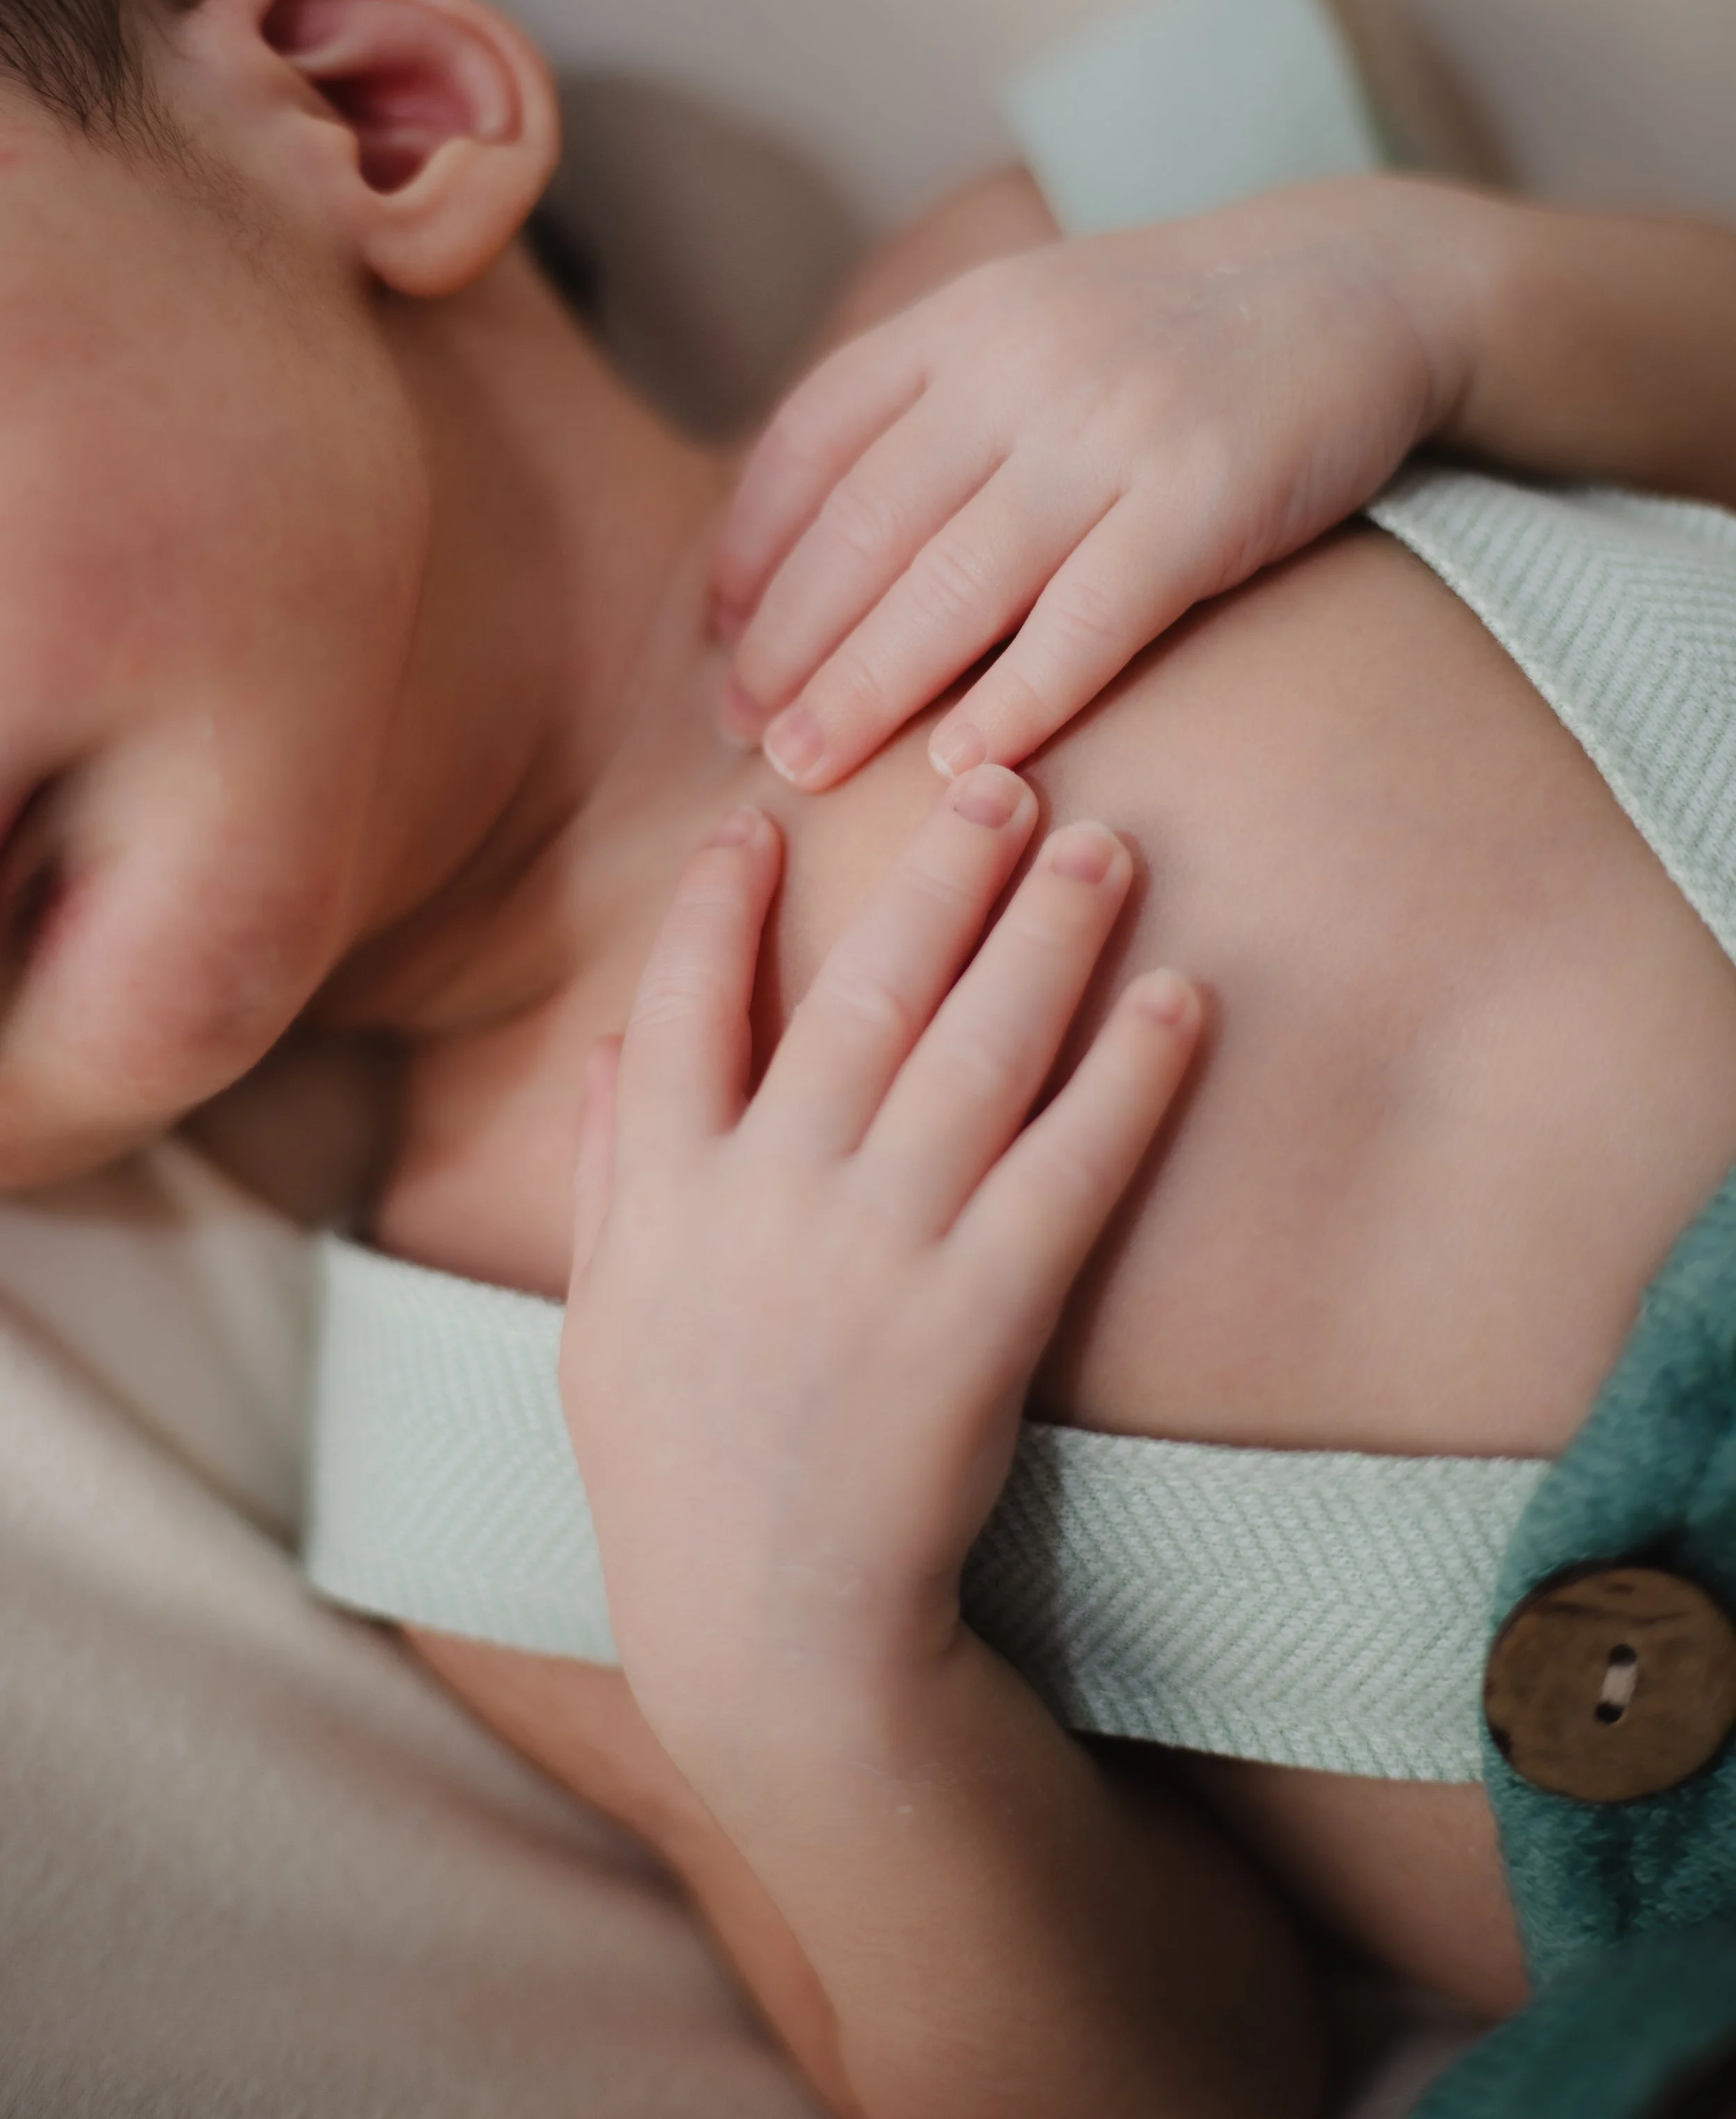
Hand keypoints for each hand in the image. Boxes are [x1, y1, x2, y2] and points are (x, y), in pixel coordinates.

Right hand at [559, 768, 1197, 1773]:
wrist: (769, 1642)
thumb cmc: (678, 1477)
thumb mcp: (601, 1324)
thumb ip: (610, 1173)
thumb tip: (616, 1043)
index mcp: (667, 1193)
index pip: (688, 1004)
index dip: (724, 903)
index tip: (765, 816)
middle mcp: (768, 1198)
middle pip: (862, 991)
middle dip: (936, 873)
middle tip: (1000, 774)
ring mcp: (877, 1252)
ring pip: (974, 1051)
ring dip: (1044, 935)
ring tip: (1103, 845)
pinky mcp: (981, 1317)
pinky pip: (1068, 1167)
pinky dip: (1126, 1076)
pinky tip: (1179, 1000)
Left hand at [711, 179, 1490, 789]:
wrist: (1364, 281)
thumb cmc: (1175, 338)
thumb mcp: (1031, 326)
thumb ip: (928, 409)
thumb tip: (806, 543)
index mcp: (964, 320)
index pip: (813, 440)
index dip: (753, 549)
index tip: (716, 640)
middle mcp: (1020, 365)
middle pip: (866, 526)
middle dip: (789, 641)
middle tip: (738, 734)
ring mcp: (1112, 430)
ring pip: (954, 582)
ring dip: (866, 686)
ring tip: (804, 766)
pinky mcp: (1204, 499)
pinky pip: (1089, 617)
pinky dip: (1018, 695)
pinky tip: (960, 762)